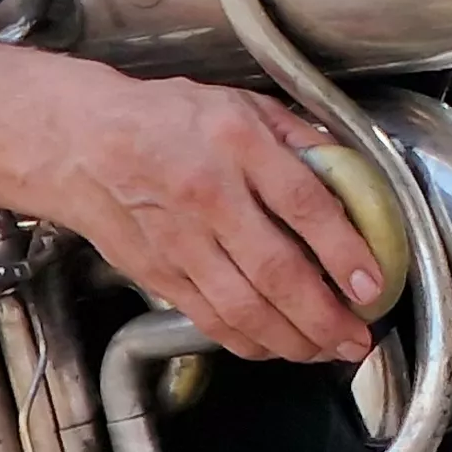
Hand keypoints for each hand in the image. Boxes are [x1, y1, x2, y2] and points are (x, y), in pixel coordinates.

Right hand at [35, 76, 386, 364]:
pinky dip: (247, 341)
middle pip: (275, 270)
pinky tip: (276, 346)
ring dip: (290, 338)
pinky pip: (208, 318)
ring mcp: (178, 240)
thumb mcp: (242, 102)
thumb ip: (301, 135)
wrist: (78, 142)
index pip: (304, 205)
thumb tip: (353, 171)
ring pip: (241, 306)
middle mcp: (208, 195)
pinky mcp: (157, 272)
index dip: (343, 251)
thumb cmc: (165, 118)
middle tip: (357, 336)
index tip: (372, 283)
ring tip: (326, 349)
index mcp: (237, 144)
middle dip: (323, 314)